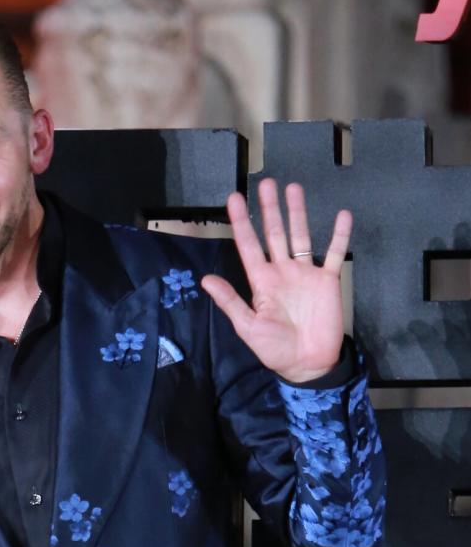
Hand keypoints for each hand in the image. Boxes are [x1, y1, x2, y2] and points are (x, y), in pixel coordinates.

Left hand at [200, 178, 349, 384]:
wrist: (307, 364)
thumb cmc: (274, 348)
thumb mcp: (248, 326)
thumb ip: (230, 301)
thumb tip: (205, 280)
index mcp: (261, 281)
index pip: (248, 245)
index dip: (241, 222)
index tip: (234, 199)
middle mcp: (282, 271)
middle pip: (274, 233)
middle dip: (269, 209)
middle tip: (266, 182)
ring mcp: (305, 273)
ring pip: (301, 236)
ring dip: (297, 213)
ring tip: (292, 188)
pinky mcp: (329, 280)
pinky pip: (336, 254)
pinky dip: (339, 235)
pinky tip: (342, 215)